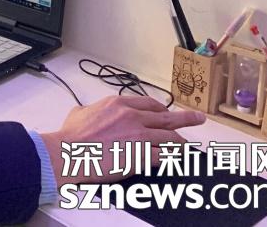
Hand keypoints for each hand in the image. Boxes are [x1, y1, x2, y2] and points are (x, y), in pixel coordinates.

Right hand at [40, 96, 205, 183]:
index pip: (148, 103)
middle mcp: (132, 116)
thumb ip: (89, 110)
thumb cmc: (71, 136)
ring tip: (189, 147)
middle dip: (185, 118)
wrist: (68, 152)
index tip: (166, 112)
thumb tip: (87, 111)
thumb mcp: (78, 112)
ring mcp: (139, 136)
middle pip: (166, 117)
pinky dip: (173, 160)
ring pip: (170, 138)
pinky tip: (178, 163)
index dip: (161, 109)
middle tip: (199, 118)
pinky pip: (165, 157)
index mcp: (118, 103)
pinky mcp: (142, 156)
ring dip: (181, 143)